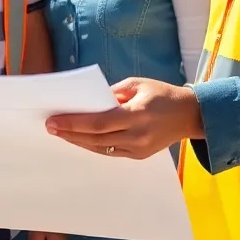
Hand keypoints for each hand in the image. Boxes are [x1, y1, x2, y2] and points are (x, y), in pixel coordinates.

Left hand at [46, 78, 202, 158]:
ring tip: (61, 133)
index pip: (99, 122)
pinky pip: (110, 152)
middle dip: (70, 133)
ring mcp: (139, 149)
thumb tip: (89, 102)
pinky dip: (94, 145)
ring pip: (101, 148)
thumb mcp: (137, 84)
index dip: (74, 123)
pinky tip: (80, 139)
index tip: (54, 121)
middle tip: (50, 127)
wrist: (190, 115)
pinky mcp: (139, 156)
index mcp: (138, 114)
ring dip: (79, 141)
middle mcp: (138, 135)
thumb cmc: (162, 94)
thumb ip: (112, 93)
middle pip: (96, 138)